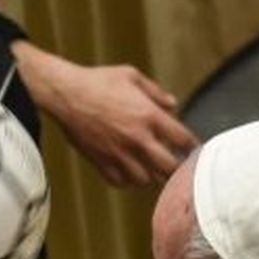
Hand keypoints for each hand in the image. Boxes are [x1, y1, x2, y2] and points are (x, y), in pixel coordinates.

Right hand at [13, 43, 196, 187]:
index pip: (182, 139)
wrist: (65, 94)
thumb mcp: (132, 76)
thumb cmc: (96, 82)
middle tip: (177, 166)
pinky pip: (120, 181)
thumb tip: (172, 104)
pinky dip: (127, 181)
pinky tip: (129, 173)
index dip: (192, 146)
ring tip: (153, 171)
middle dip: (177, 168)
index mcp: (149, 116)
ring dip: (152, 176)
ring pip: (145, 179)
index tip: (192, 148)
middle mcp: (137, 139)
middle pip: (169, 167)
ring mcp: (119, 153)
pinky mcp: (101, 161)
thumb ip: (155, 92)